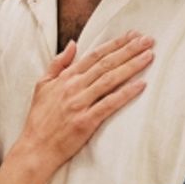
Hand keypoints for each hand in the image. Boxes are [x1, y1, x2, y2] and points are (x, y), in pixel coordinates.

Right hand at [18, 33, 153, 171]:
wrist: (35, 148)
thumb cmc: (39, 119)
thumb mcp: (42, 85)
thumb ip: (58, 63)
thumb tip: (73, 44)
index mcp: (65, 77)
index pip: (95, 55)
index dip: (115, 44)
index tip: (132, 35)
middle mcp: (73, 87)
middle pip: (106, 63)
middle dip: (129, 50)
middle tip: (148, 40)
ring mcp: (80, 103)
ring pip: (110, 79)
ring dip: (131, 66)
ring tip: (149, 56)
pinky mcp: (86, 121)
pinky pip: (109, 104)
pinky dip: (126, 93)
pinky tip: (141, 84)